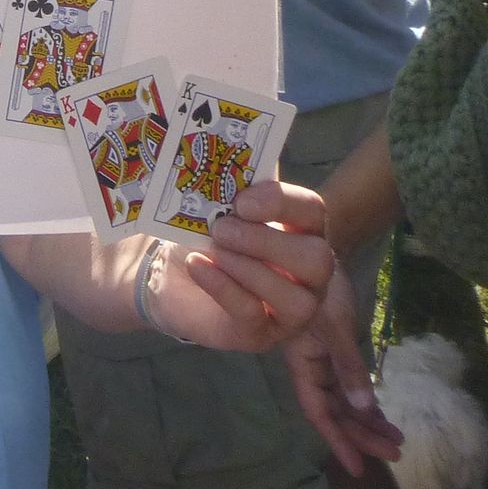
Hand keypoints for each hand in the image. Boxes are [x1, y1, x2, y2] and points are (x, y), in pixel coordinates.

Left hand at [147, 180, 342, 353]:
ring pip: (295, 297)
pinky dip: (224, 287)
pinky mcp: (259, 335)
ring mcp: (290, 310)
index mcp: (301, 232)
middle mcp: (307, 275)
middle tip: (223, 228)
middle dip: (268, 241)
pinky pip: (253, 315)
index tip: (242, 201)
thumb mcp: (217, 207)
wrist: (169, 275)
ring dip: (248, 268)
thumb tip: (233, 153)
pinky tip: (198, 265)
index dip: (282, 202)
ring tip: (212, 249)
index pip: (314, 210)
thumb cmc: (204, 236)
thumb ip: (233, 186)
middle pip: (317, 259)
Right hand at [282, 269, 405, 473]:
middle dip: (363, 433)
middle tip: (397, 452)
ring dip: (367, 419)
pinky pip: (349, 382)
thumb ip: (346, 364)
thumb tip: (364, 406)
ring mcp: (322, 356)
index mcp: (303, 362)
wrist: (308, 248)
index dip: (338, 440)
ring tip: (396, 438)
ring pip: (344, 398)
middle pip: (337, 409)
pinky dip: (365, 398)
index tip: (358, 468)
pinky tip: (378, 410)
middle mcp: (311, 364)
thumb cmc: (312, 283)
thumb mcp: (329, 323)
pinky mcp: (332, 346)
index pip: (320, 411)